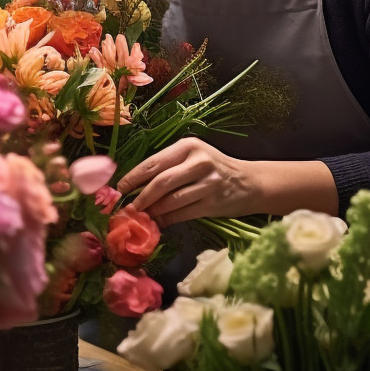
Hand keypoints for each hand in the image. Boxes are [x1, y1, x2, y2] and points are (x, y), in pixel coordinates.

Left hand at [116, 138, 259, 226]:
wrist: (250, 182)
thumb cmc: (214, 169)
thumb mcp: (193, 158)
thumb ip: (168, 167)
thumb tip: (136, 186)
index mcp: (188, 146)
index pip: (154, 163)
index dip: (134, 177)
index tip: (119, 188)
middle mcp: (198, 162)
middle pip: (161, 182)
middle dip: (140, 197)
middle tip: (127, 208)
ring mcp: (207, 183)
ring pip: (171, 200)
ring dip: (152, 211)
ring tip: (140, 217)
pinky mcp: (213, 203)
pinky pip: (182, 213)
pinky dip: (167, 220)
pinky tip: (158, 223)